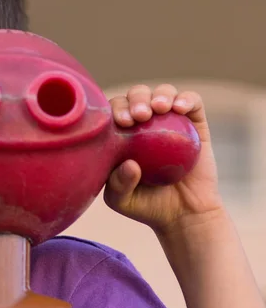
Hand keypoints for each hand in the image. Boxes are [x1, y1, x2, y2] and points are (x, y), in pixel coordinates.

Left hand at [103, 84, 224, 233]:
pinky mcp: (194, 123)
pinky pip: (192, 102)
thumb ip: (118, 185)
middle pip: (136, 96)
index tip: (121, 122)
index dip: (114, 109)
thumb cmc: (146, 205)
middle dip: (134, 99)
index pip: (112, 110)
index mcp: (120, 134)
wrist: (184, 214)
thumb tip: (129, 163)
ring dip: (159, 95)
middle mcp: (143, 122)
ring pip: (162, 93)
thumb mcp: (122, 201)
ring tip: (158, 109)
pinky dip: (186, 99)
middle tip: (138, 116)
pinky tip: (179, 108)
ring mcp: (170, 120)